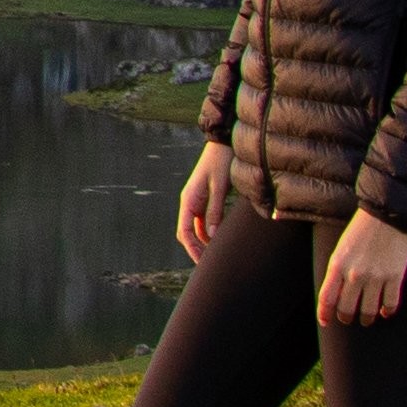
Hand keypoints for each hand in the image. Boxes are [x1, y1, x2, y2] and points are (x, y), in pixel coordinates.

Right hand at [171, 147, 222, 261]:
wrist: (223, 142)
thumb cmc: (221, 162)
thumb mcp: (220, 187)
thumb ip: (215, 211)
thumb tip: (211, 235)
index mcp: (189, 200)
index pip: (184, 232)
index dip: (192, 249)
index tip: (203, 263)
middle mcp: (189, 202)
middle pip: (187, 233)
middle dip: (196, 249)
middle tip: (209, 265)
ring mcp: (196, 200)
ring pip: (195, 228)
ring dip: (203, 242)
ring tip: (216, 255)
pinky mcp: (204, 198)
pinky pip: (203, 220)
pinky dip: (209, 232)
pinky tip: (219, 239)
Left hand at [320, 208, 406, 323]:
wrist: (387, 214)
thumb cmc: (361, 228)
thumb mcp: (341, 248)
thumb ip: (337, 270)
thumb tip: (337, 292)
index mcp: (338, 264)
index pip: (327, 298)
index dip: (324, 313)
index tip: (325, 321)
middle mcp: (355, 274)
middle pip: (346, 309)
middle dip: (345, 317)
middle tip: (347, 318)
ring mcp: (376, 277)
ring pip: (368, 311)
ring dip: (366, 318)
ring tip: (366, 318)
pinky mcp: (395, 277)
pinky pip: (390, 304)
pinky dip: (387, 311)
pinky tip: (385, 311)